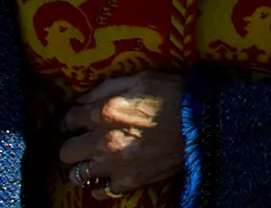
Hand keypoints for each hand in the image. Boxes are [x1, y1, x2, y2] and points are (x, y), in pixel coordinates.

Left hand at [59, 72, 184, 197]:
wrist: (204, 120)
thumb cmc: (174, 94)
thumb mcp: (141, 79)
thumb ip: (107, 88)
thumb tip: (82, 99)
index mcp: (105, 111)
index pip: (69, 119)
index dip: (72, 119)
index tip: (77, 121)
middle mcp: (103, 140)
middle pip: (66, 152)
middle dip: (73, 145)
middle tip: (85, 141)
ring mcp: (115, 164)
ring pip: (77, 175)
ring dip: (84, 167)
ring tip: (96, 160)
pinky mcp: (129, 180)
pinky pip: (101, 191)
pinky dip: (102, 185)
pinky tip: (110, 175)